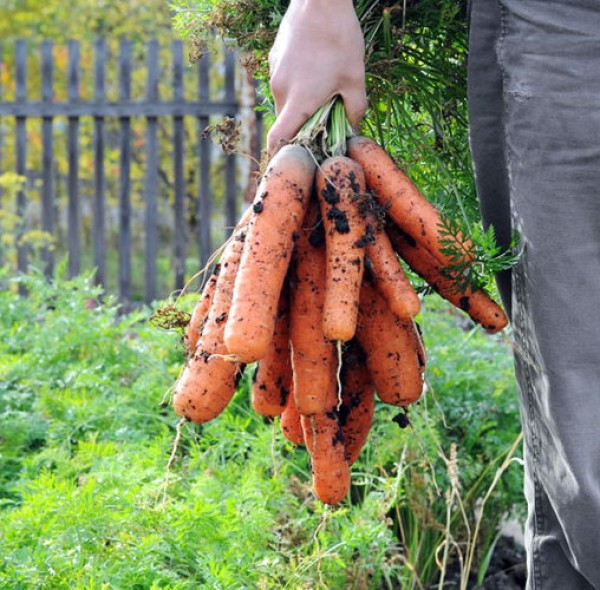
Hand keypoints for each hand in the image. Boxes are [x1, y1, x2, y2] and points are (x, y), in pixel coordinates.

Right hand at [267, 0, 366, 153]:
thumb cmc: (339, 39)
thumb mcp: (356, 79)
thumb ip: (354, 110)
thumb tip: (352, 128)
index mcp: (299, 101)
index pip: (278, 140)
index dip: (282, 156)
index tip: (294, 161)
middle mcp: (281, 90)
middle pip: (285, 123)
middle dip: (301, 129)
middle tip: (324, 125)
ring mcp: (275, 73)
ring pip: (286, 102)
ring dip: (301, 106)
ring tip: (324, 91)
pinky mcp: (275, 59)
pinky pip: (284, 83)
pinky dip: (297, 87)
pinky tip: (316, 70)